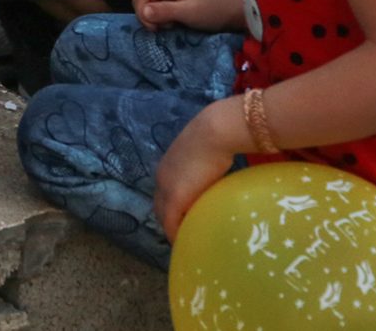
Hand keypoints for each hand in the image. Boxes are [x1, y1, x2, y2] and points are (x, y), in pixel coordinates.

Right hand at [133, 0, 242, 32]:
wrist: (232, 11)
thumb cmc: (213, 11)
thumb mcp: (190, 13)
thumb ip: (166, 11)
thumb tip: (143, 11)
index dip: (143, 13)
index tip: (157, 28)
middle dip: (146, 16)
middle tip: (164, 28)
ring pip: (147, 5)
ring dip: (153, 19)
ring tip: (170, 26)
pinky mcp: (172, 1)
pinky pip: (156, 9)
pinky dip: (160, 19)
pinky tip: (172, 25)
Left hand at [152, 98, 246, 241]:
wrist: (215, 134)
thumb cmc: (216, 140)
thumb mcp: (204, 156)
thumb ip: (202, 169)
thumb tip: (213, 176)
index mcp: (166, 167)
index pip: (162, 193)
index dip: (169, 206)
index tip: (180, 218)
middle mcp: (161, 178)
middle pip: (159, 205)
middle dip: (167, 220)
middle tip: (181, 233)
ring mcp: (166, 188)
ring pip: (162, 215)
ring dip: (171, 227)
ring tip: (184, 239)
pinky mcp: (176, 199)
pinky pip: (171, 223)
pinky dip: (174, 233)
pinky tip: (183, 242)